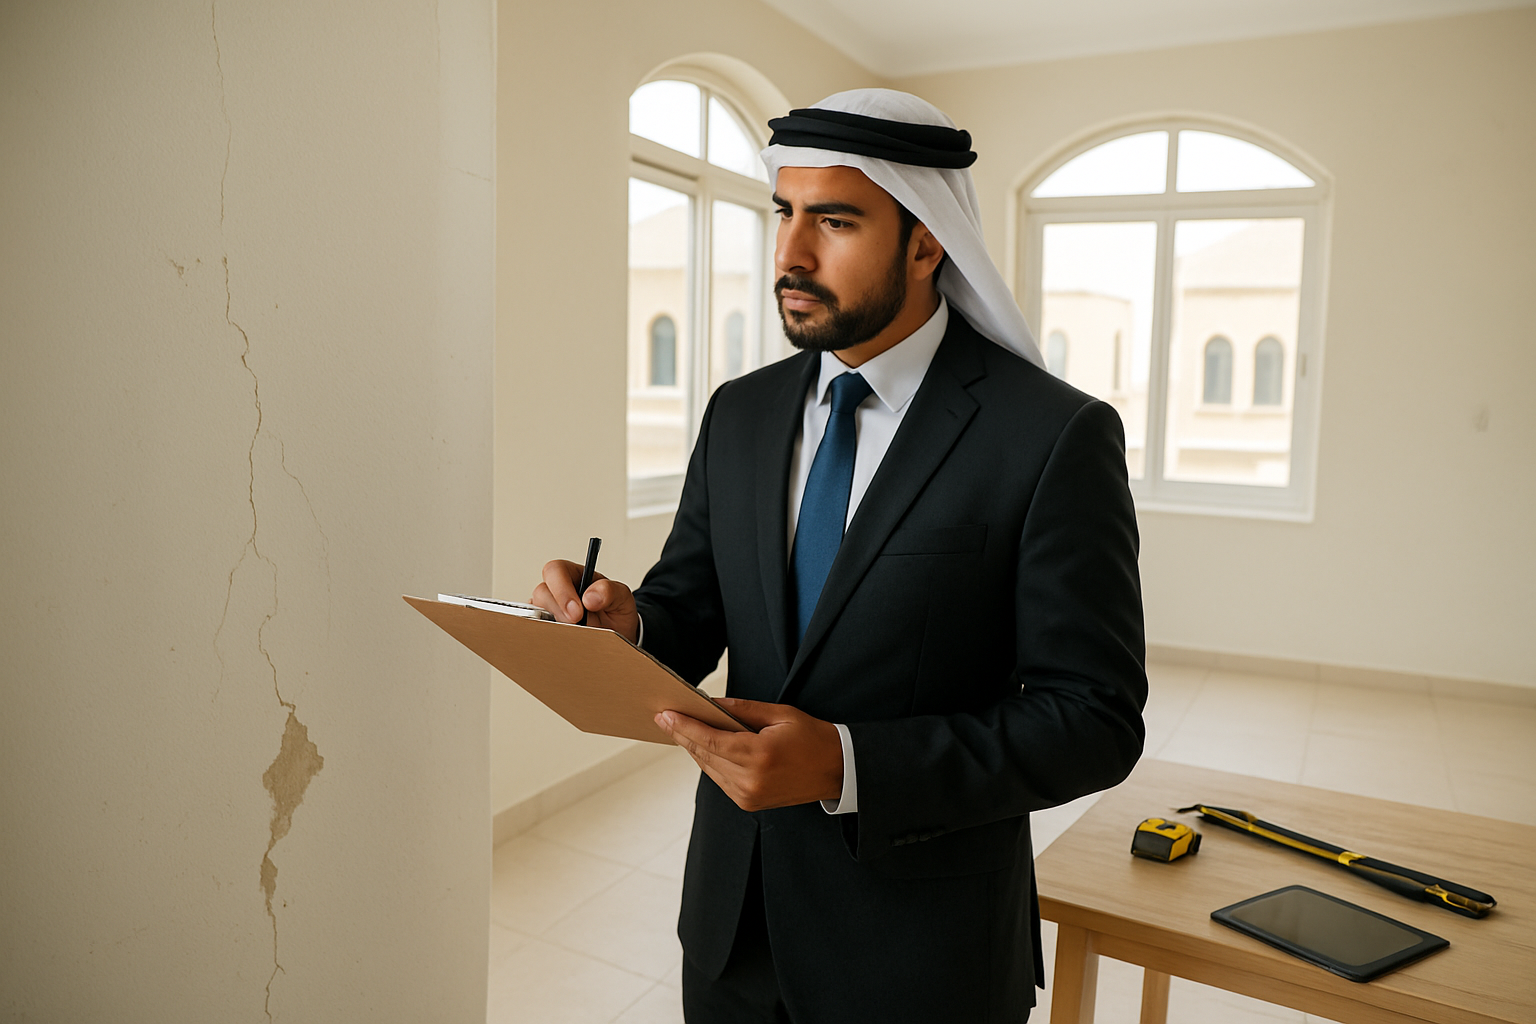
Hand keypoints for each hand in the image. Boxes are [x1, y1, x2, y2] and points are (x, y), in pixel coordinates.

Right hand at [531, 559, 639, 643]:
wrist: (618, 637)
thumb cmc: (615, 611)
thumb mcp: (621, 597)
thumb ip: (609, 591)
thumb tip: (589, 597)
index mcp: (574, 575)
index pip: (555, 570)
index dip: (561, 590)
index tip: (577, 612)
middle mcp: (558, 590)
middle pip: (541, 593)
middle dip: (559, 611)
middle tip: (577, 624)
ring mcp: (549, 610)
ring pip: (537, 613)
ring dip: (556, 625)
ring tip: (576, 632)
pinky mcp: (546, 627)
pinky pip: (537, 630)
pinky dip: (550, 636)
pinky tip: (566, 639)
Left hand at [654, 698, 843, 810]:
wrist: (837, 771)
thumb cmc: (812, 738)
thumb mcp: (781, 715)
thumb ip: (743, 710)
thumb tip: (713, 703)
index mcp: (760, 755)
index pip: (710, 740)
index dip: (684, 727)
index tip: (665, 714)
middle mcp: (750, 780)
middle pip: (704, 755)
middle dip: (683, 735)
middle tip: (664, 717)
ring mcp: (748, 796)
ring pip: (709, 768)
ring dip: (694, 748)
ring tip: (679, 728)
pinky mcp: (749, 803)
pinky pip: (719, 779)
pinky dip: (709, 762)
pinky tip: (702, 746)